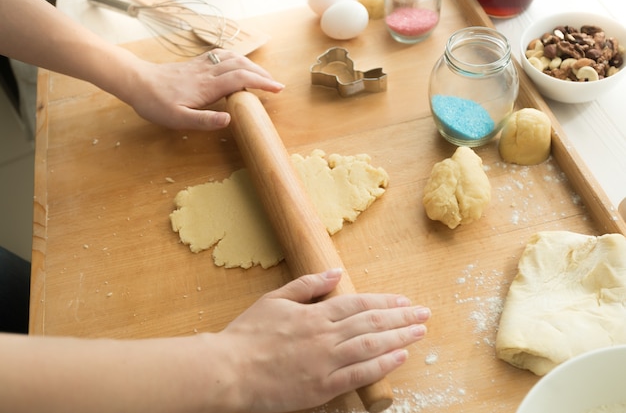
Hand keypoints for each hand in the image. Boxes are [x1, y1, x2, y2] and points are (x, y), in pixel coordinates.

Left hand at [125, 49, 283, 130]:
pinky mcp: (195, 64)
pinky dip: (236, 58)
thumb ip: (204, 120)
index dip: (262, 83)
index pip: (241, 79)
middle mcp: (207, 72)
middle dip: (262, 74)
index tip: (278, 89)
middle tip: (277, 85)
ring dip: (251, 65)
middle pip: (242, 66)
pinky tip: (238, 64)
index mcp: (207, 86)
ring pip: (233, 58)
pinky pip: (221, 56)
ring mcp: (202, 66)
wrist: (136, 83)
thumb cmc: (156, 104)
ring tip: (262, 76)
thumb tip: (229, 120)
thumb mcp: (178, 119)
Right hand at [220, 268, 430, 411]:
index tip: (404, 301)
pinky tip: (400, 358)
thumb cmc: (248, 335)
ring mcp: (326, 361)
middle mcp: (325, 335)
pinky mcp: (322, 386)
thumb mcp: (275, 299)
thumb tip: (334, 272)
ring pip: (371, 345)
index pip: (358, 303)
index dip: (385, 302)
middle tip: (424, 314)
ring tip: (419, 332)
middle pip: (371, 322)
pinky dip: (382, 365)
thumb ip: (307, 285)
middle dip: (401, 317)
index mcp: (314, 314)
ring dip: (399, 337)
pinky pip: (359, 375)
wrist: (229, 369)